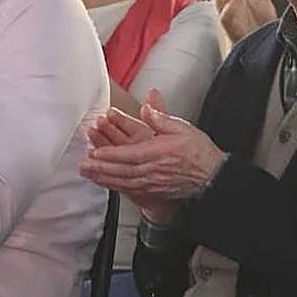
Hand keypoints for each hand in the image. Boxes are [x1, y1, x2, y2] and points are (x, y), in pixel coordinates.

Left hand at [80, 89, 225, 217]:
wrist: (213, 176)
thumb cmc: (198, 152)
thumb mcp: (182, 128)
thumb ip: (161, 117)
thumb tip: (147, 106)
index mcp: (159, 153)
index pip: (131, 154)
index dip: (112, 154)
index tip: (96, 152)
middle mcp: (153, 170)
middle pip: (122, 170)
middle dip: (100, 168)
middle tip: (83, 165)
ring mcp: (152, 183)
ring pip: (123, 181)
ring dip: (103, 178)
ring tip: (87, 173)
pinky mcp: (153, 190)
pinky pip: (129, 189)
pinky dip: (114, 186)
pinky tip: (103, 182)